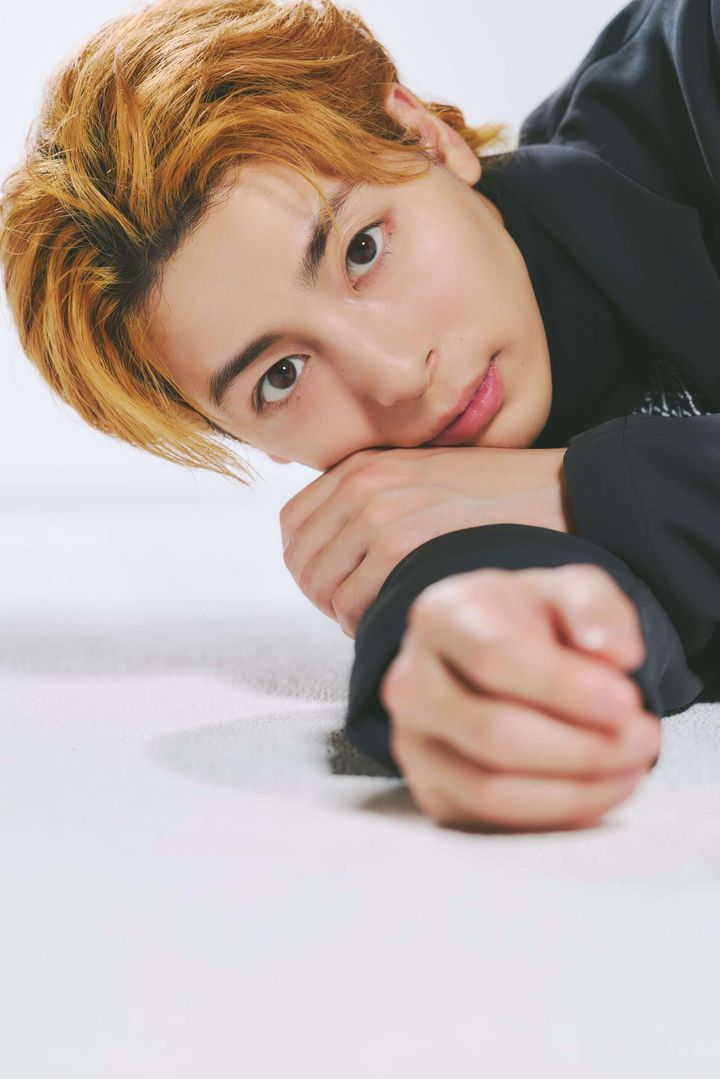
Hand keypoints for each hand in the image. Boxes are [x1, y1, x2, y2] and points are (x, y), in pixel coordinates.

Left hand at [280, 445, 574, 637]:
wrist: (562, 494)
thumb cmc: (500, 498)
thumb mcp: (424, 479)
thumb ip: (375, 502)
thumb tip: (337, 552)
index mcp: (363, 466)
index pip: (293, 526)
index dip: (311, 564)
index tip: (341, 583)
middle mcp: (363, 485)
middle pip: (302, 562)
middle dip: (325, 595)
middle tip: (362, 609)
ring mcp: (380, 514)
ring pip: (322, 588)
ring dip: (346, 613)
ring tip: (384, 614)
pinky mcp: (403, 547)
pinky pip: (353, 605)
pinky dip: (368, 623)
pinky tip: (402, 618)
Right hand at [378, 563, 660, 832]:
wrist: (490, 651)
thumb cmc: (530, 621)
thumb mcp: (570, 590)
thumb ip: (596, 608)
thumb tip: (618, 653)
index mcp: (440, 616)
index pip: (494, 658)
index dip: (563, 688)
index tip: (626, 701)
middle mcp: (410, 681)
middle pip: (492, 732)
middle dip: (582, 747)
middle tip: (644, 739)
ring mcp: (413, 741)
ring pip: (489, 788)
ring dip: (575, 790)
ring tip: (631, 767)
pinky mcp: (428, 790)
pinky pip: (492, 822)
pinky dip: (557, 816)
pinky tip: (599, 789)